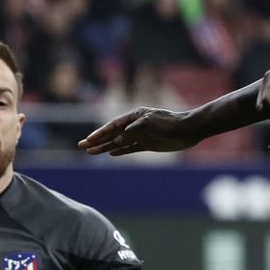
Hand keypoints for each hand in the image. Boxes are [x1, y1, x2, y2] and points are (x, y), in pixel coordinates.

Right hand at [78, 107, 201, 155]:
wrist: (188, 130)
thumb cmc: (169, 123)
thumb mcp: (148, 125)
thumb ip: (131, 132)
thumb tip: (117, 142)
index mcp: (135, 116)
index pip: (113, 126)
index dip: (99, 133)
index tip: (88, 140)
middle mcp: (135, 125)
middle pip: (112, 134)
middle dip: (96, 141)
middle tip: (81, 146)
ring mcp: (141, 135)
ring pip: (118, 142)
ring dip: (104, 147)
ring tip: (90, 153)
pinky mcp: (148, 144)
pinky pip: (130, 148)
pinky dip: (120, 151)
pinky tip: (110, 153)